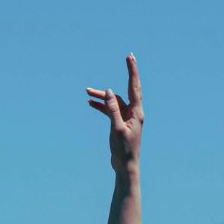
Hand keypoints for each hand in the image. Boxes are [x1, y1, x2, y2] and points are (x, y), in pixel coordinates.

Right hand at [85, 54, 143, 175]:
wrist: (125, 166)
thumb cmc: (124, 150)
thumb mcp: (116, 129)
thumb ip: (112, 109)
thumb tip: (108, 91)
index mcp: (136, 112)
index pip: (134, 87)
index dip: (132, 71)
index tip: (130, 57)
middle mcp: (133, 112)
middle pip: (125, 90)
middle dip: (126, 74)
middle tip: (128, 57)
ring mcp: (126, 118)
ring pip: (114, 101)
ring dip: (102, 96)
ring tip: (87, 93)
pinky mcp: (119, 123)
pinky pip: (110, 110)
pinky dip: (101, 106)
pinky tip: (90, 104)